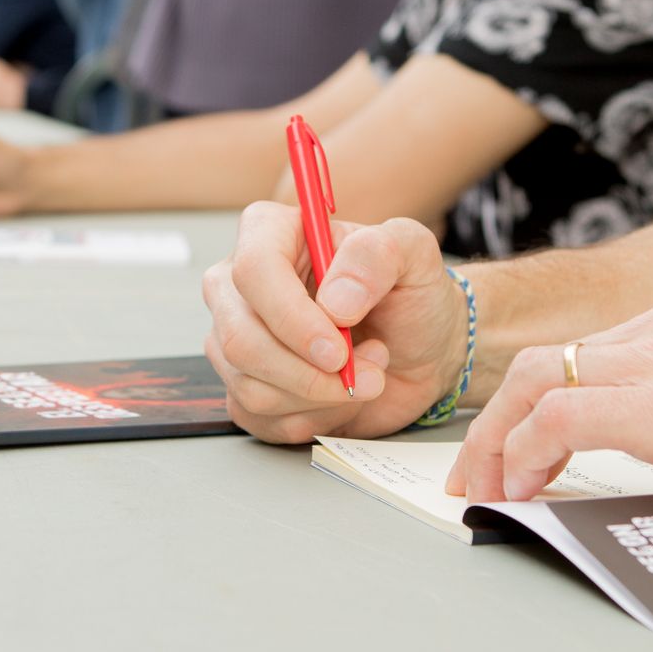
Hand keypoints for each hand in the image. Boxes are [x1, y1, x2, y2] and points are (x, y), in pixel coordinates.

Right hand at [202, 201, 465, 443]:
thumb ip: (377, 255)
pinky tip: (340, 396)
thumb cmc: (409, 296)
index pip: (253, 270)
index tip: (337, 350)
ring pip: (249, 385)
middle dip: (310, 372)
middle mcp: (239, 284)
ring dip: (321, 396)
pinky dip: (311, 418)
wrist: (419, 351)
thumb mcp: (413, 254)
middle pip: (240, 338)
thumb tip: (334, 300)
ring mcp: (233, 336)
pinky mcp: (241, 385)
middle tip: (368, 372)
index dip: (291, 317)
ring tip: (364, 373)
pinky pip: (257, 417)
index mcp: (270, 233)